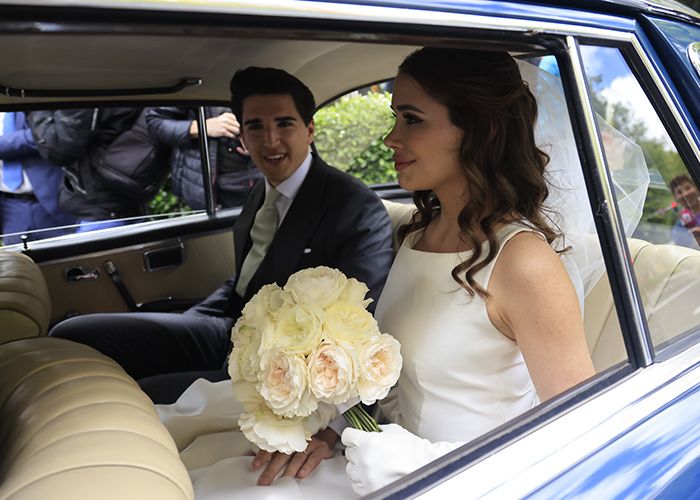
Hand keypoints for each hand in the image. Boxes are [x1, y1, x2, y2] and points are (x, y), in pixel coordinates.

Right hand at [189, 112, 239, 137]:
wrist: (205, 127)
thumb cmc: (211, 123)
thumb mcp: (220, 118)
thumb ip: (228, 119)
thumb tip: (236, 123)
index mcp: (225, 115)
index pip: (236, 118)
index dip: (238, 123)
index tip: (238, 126)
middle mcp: (226, 120)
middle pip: (237, 124)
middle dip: (238, 129)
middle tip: (238, 131)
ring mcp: (225, 125)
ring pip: (236, 130)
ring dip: (237, 133)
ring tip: (236, 134)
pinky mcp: (223, 131)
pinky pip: (232, 135)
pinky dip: (233, 137)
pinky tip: (232, 137)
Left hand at [252, 428, 336, 484]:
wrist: (325, 438)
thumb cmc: (303, 445)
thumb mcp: (288, 447)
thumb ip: (274, 452)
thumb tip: (252, 456)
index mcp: (287, 439)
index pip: (273, 447)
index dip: (263, 456)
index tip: (255, 465)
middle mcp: (297, 440)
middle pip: (283, 455)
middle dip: (273, 469)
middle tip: (265, 480)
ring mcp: (310, 444)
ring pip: (298, 457)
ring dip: (290, 469)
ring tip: (284, 479)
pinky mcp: (321, 448)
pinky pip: (314, 458)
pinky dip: (308, 466)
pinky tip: (301, 474)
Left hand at [342, 424, 461, 495]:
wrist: (424, 466)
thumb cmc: (413, 450)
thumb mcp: (393, 431)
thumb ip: (378, 431)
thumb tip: (371, 432)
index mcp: (366, 442)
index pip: (347, 436)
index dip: (352, 435)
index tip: (355, 436)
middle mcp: (362, 459)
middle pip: (349, 452)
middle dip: (357, 450)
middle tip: (368, 450)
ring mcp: (365, 476)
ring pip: (350, 469)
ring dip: (358, 466)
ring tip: (371, 464)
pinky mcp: (369, 489)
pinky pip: (356, 484)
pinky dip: (362, 480)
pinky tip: (371, 475)